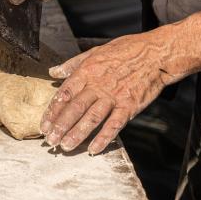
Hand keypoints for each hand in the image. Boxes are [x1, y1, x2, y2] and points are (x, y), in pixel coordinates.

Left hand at [40, 33, 178, 154]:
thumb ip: (73, 63)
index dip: (53, 110)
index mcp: (88, 70)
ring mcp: (114, 96)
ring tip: (65, 146)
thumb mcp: (96, 51)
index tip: (44, 124)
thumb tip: (54, 71)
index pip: (65, 93)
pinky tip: (94, 149)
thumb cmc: (127, 50)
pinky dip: (104, 138)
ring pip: (92, 117)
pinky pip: (114, 124)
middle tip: (50, 140)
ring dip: (77, 134)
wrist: (156, 54)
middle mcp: (98, 84)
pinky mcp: (129, 105)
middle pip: (75, 107)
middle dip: (60, 126)